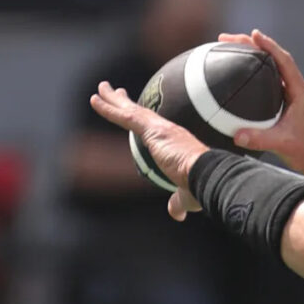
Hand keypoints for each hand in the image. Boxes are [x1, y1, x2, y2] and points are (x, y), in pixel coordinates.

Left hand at [89, 81, 206, 220]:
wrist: (208, 174)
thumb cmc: (202, 184)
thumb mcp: (186, 194)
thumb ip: (178, 202)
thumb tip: (177, 214)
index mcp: (175, 142)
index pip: (154, 126)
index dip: (143, 116)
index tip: (134, 109)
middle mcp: (168, 130)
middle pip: (141, 112)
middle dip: (125, 101)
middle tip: (113, 90)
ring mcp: (160, 128)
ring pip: (131, 110)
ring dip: (113, 99)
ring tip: (100, 89)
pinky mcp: (153, 130)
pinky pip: (125, 117)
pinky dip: (108, 109)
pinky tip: (95, 101)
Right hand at [219, 30, 303, 176]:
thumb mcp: (282, 144)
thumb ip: (260, 139)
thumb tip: (236, 135)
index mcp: (299, 92)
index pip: (284, 61)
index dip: (269, 46)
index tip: (253, 34)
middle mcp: (296, 89)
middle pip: (275, 59)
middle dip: (253, 45)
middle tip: (228, 38)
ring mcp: (291, 95)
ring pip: (271, 67)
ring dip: (253, 55)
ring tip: (231, 48)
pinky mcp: (285, 103)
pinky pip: (269, 80)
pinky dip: (255, 71)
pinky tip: (240, 73)